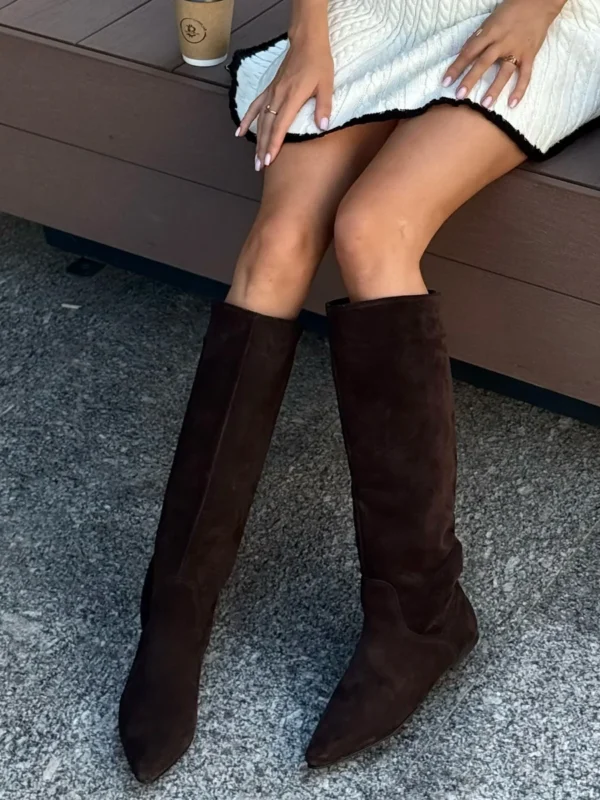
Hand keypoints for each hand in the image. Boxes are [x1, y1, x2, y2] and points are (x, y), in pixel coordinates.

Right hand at [236, 29, 333, 170]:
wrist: (306, 42)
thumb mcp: (327, 84)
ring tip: (255, 159)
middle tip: (260, 167)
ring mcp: (272, 93)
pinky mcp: (270, 90)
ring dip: (257, 140)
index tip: (269, 160)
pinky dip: (247, 119)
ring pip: (261, 120)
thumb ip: (324, 106)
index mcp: (292, 97)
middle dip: (263, 148)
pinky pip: (255, 106)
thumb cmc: (318, 63)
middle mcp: (278, 96)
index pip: (280, 126)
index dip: (274, 144)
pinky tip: (240, 133)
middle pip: (267, 127)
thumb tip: (323, 126)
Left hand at [442, 0, 566, 108]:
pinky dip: (520, 90)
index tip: (445, 81)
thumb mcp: (490, 21)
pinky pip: (525, 75)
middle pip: (484, 62)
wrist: (539, 2)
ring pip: (504, 72)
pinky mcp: (530, 55)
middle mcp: (502, 42)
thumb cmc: (510, 12)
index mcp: (490, 32)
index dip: (456, 66)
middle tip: (460, 96)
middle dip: (471, 79)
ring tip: (485, 105)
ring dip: (494, 89)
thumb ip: (478, 38)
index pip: (469, 51)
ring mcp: (517, 50)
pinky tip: (512, 104)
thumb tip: (463, 54)